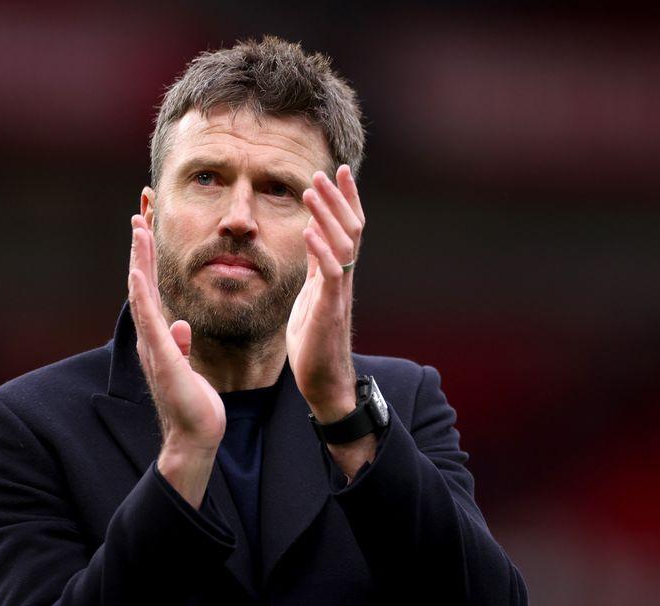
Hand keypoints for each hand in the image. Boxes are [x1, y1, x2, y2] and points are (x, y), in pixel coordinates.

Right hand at [127, 215, 224, 505]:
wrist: (195, 435)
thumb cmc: (193, 404)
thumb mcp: (188, 366)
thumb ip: (180, 343)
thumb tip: (180, 325)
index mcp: (159, 335)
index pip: (153, 288)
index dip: (149, 258)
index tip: (148, 228)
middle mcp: (151, 336)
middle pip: (143, 283)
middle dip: (141, 247)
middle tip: (138, 213)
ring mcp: (153, 345)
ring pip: (142, 294)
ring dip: (139, 260)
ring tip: (138, 229)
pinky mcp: (162, 357)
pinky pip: (149, 320)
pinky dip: (142, 295)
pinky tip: (138, 272)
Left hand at [288, 165, 365, 422]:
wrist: (323, 381)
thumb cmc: (314, 342)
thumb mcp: (311, 296)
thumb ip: (315, 267)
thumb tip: (312, 235)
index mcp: (337, 274)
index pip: (348, 229)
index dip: (346, 200)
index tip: (339, 171)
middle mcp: (344, 279)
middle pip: (350, 230)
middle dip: (338, 199)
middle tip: (324, 172)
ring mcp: (339, 293)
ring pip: (342, 245)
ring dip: (327, 216)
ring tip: (312, 191)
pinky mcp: (329, 309)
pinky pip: (330, 274)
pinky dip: (321, 251)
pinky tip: (309, 231)